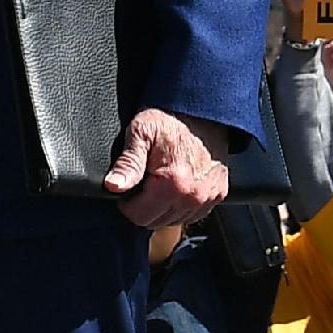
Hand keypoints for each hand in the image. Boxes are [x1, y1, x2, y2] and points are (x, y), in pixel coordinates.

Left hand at [104, 108, 230, 232]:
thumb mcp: (141, 132)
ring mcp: (208, 198)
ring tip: (161, 180)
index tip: (130, 184)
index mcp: (172, 184)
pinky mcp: (218, 195)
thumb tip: (113, 186)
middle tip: (145, 179)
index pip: (138, 216)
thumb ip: (128, 163)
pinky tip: (177, 185)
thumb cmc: (171, 119)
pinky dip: (182, 205)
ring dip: (163, 207)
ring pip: (173, 221)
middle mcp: (193, 196)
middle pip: (155, 222)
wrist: (205, 110)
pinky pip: (192, 214)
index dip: (127, 202)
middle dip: (145, 206)